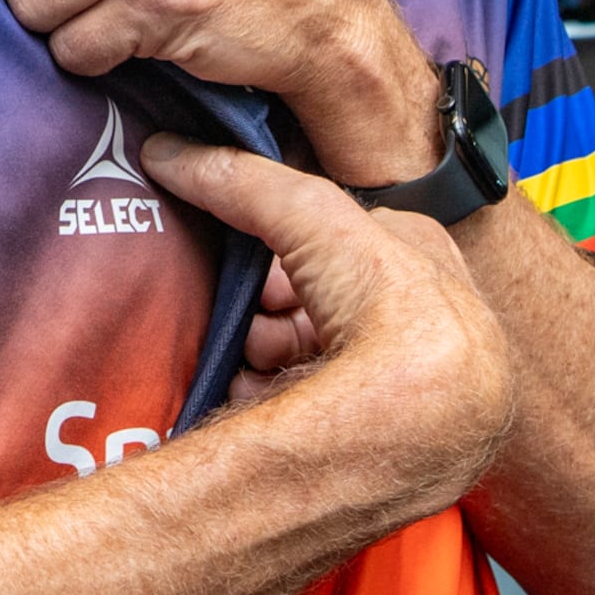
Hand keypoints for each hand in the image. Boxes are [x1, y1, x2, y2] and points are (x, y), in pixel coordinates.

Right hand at [141, 135, 515, 505]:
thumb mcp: (312, 217)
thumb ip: (244, 180)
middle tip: (240, 322)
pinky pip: (326, 416)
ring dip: (269, 361)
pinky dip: (281, 404)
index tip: (247, 273)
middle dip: (273, 316)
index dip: (285, 257)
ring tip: (241, 363)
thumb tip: (167, 150)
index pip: (343, 249)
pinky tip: (250, 400)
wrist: (420, 420)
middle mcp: (427, 331)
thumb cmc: (392, 307)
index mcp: (427, 269)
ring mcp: (413, 391)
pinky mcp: (395, 444)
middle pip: (324, 310)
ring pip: (318, 364)